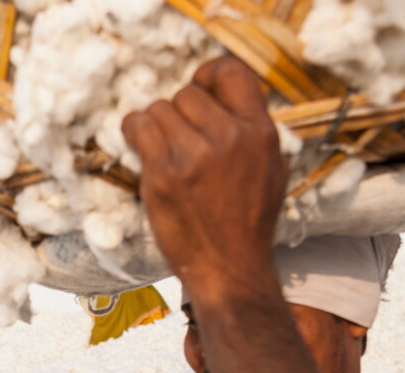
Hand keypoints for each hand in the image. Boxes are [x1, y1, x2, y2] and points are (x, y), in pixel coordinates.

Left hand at [122, 57, 287, 288]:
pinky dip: (134, 132)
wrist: (230, 269)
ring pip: (159, 109)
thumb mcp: (270, 170)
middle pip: (187, 93)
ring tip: (162, 150)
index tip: (198, 90)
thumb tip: (222, 99)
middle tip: (179, 139)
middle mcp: (229, 138)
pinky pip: (138, 127)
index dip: (208, 75)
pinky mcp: (164, 175)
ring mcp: (195, 156)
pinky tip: (141, 146)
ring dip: (155, 125)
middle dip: (178, 112)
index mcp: (260, 133)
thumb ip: (251, 132)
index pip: (231, 72)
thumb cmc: (248, 223)